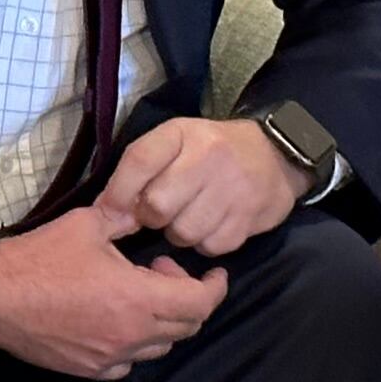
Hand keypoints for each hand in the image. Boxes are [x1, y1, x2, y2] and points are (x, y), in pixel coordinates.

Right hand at [0, 204, 225, 380]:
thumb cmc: (40, 258)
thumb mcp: (89, 224)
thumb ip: (127, 218)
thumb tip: (148, 210)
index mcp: (137, 299)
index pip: (200, 304)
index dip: (215, 288)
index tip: (213, 273)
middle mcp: (131, 336)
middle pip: (186, 328)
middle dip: (187, 299)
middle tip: (163, 272)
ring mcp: (110, 357)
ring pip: (160, 347)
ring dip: (162, 321)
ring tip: (138, 293)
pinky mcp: (89, 370)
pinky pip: (130, 361)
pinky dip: (136, 342)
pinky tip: (116, 320)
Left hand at [94, 116, 307, 260]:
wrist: (275, 156)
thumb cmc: (212, 150)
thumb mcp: (175, 142)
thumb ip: (139, 169)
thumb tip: (105, 208)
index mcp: (182, 133)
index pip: (139, 161)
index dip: (118, 192)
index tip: (111, 211)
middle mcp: (208, 157)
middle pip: (157, 206)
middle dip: (151, 217)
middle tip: (160, 212)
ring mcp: (232, 189)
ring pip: (182, 233)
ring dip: (178, 232)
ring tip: (189, 215)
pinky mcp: (248, 218)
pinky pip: (209, 247)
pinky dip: (205, 243)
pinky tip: (212, 224)